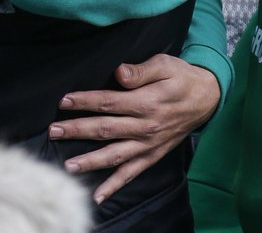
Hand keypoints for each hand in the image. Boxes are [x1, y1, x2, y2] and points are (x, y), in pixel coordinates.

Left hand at [48, 54, 220, 203]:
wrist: (207, 98)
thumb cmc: (181, 76)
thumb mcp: (165, 64)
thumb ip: (141, 70)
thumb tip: (119, 72)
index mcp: (146, 102)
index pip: (108, 103)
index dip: (84, 102)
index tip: (63, 102)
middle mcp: (145, 127)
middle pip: (105, 129)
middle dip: (77, 130)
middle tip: (53, 132)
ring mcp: (148, 144)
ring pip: (114, 155)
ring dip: (90, 161)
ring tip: (68, 166)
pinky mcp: (153, 155)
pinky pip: (132, 173)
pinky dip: (115, 185)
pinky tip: (98, 196)